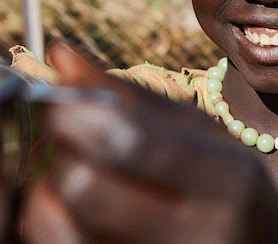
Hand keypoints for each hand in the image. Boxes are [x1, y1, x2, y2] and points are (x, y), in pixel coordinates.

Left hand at [18, 43, 277, 243]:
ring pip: (65, 229)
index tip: (61, 100)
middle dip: (63, 154)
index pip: (130, 141)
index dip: (77, 113)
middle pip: (87, 188)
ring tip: (71, 176)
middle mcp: (200, 238)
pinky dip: (50, 223)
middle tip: (66, 142)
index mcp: (227, 183)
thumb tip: (59, 52)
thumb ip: (128, 95)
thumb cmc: (225, 188)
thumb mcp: (197, 135)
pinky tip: (65, 209)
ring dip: (52, 192)